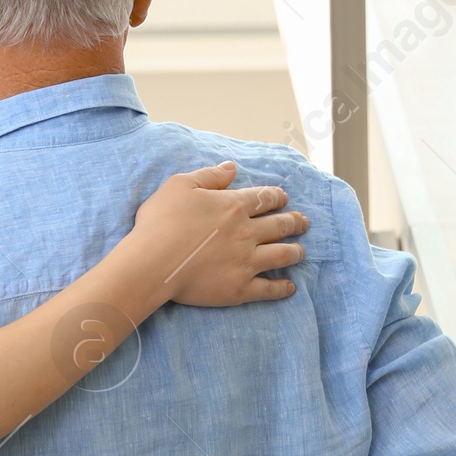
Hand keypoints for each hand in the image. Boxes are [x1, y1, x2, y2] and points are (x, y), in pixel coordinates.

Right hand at [131, 162, 308, 307]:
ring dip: (295, 252)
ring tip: (301, 251)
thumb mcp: (179, 185)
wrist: (152, 263)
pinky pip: (269, 288)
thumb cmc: (160, 222)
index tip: (284, 198)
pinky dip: (282, 288)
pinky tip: (290, 287)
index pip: (264, 198)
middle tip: (303, 222)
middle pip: (280, 225)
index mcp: (233, 206)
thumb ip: (209, 175)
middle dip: (294, 222)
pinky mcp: (240, 288)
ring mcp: (246, 262)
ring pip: (282, 255)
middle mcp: (247, 232)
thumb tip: (232, 167)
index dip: (277, 197)